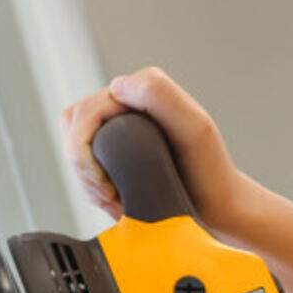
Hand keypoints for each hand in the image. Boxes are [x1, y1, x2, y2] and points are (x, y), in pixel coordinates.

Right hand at [59, 66, 259, 240]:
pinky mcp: (120, 150)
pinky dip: (93, 187)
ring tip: (115, 202)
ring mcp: (123, 126)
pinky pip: (86, 162)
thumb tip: (117, 86)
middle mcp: (129, 102)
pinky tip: (116, 201)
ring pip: (75, 148)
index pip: (84, 113)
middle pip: (72, 128)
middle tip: (109, 196)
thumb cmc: (211, 172)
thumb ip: (160, 95)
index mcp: (143, 89)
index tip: (106, 186)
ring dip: (87, 181)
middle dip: (83, 169)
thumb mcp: (194, 128)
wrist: (219, 205)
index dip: (83, 154)